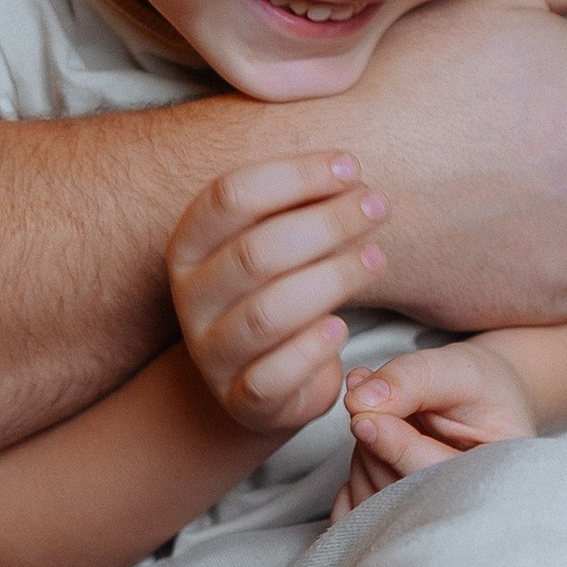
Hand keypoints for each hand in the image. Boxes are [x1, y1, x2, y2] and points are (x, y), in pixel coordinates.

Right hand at [171, 151, 388, 434]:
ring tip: (376, 259)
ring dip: (331, 280)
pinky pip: (272, 376)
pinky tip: (341, 328)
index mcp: (190, 244)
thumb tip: (347, 169)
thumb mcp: (277, 241)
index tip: (350, 167)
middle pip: (255, 252)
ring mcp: (211, 352)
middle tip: (377, 206)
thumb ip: (300, 205)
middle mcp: (191, 297)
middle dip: (326, 223)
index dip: (294, 176)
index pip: (231, 196)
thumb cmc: (279, 289)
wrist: (262, 378)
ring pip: (267, 313)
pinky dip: (310, 350)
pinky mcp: (240, 399)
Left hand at [333, 338, 536, 513]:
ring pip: (374, 507)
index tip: (363, 418)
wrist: (480, 403)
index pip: (439, 477)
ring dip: (363, 458)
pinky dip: (350, 482)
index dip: (395, 448)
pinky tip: (373, 451)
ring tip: (383, 421)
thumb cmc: (477, 386)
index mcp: (499, 479)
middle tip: (374, 405)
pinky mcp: (400, 529)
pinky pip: (356, 518)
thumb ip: (411, 378)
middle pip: (401, 497)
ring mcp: (434, 526)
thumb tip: (359, 402)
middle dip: (375, 447)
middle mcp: (470, 515)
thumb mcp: (455, 368)